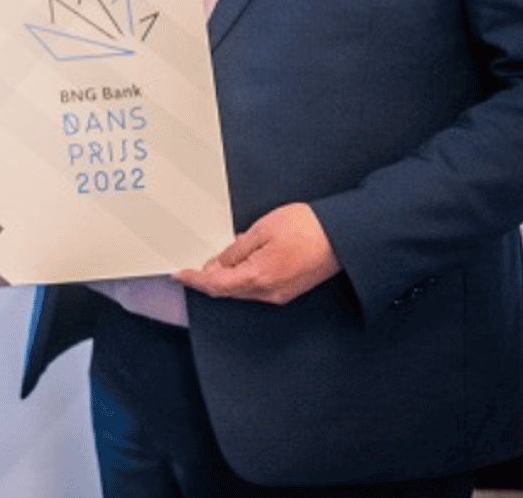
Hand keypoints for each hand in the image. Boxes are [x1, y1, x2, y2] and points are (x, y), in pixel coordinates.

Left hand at [174, 202, 340, 304]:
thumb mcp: (261, 231)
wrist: (344, 236)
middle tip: (190, 266)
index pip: (215, 285)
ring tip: (215, 260)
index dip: (193, 280)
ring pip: (241, 290)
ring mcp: (280, 294)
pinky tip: (239, 262)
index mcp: (258, 278)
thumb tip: (216, 265)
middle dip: (207, 279)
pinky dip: (242, 277)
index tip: (178, 274)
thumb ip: (235, 250)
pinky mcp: (289, 289)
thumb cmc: (307, 228)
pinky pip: (256, 287)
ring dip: (225, 278)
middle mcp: (268, 292)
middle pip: (227, 291)